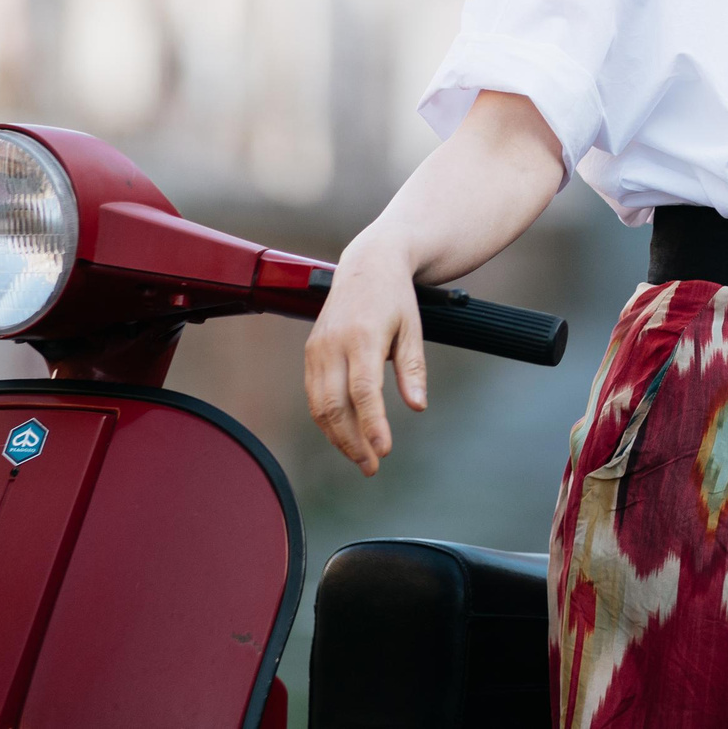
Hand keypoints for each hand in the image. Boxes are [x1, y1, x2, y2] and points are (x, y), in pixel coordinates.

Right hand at [302, 230, 427, 474]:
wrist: (368, 262)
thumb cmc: (395, 295)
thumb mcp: (413, 328)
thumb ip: (413, 368)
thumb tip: (417, 407)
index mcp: (362, 335)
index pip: (363, 390)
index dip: (372, 424)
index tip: (384, 450)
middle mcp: (333, 343)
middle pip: (335, 406)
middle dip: (352, 441)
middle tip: (372, 466)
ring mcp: (317, 348)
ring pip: (319, 405)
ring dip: (337, 437)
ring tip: (361, 457)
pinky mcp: (310, 351)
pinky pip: (314, 394)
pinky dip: (327, 420)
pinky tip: (345, 434)